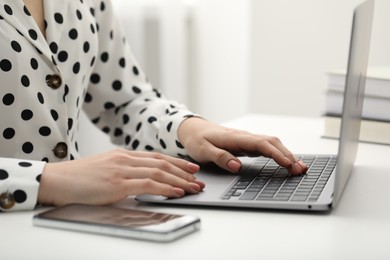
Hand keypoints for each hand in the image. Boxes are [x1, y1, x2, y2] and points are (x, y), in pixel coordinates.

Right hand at [38, 149, 204, 205]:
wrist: (57, 180)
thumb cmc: (79, 178)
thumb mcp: (105, 169)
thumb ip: (124, 171)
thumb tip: (141, 180)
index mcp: (124, 155)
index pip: (157, 157)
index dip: (177, 162)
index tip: (190, 168)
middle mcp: (126, 159)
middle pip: (163, 163)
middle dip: (184, 171)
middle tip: (198, 178)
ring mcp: (122, 170)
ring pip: (159, 172)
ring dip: (180, 181)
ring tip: (194, 187)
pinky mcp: (117, 183)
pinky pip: (148, 184)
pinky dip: (166, 187)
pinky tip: (176, 191)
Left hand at [178, 117, 307, 174]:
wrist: (193, 129)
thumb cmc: (198, 139)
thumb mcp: (203, 150)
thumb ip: (220, 157)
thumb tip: (237, 166)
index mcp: (235, 138)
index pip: (261, 144)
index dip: (276, 154)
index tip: (288, 163)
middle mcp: (245, 137)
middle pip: (272, 143)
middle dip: (288, 155)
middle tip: (300, 170)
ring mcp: (247, 140)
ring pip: (272, 144)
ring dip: (287, 154)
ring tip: (300, 168)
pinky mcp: (247, 144)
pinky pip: (267, 147)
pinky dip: (280, 154)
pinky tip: (287, 162)